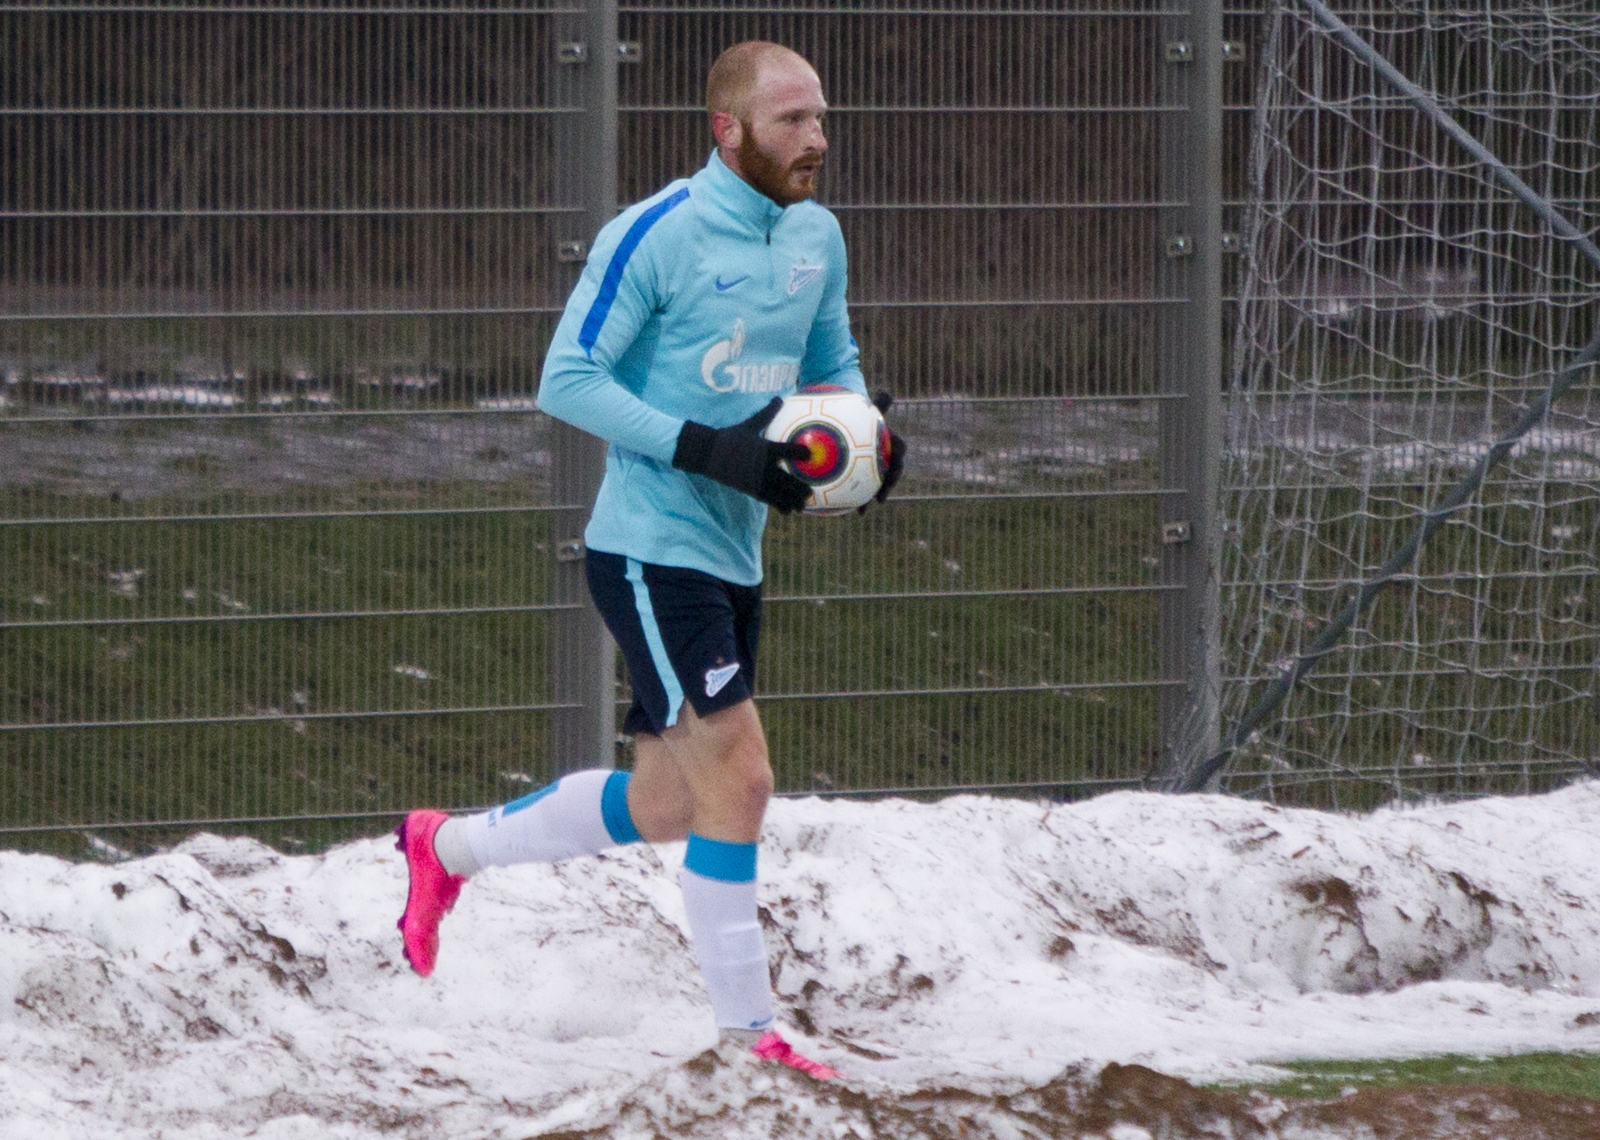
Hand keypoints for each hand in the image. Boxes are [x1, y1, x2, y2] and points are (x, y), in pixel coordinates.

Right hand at [672, 397, 812, 512]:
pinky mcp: (749, 488)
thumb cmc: (729, 437)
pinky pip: (767, 500)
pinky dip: (779, 505)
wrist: (707, 453)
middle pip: (786, 479)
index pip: (785, 451)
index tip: (810, 456)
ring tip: (803, 506)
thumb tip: (779, 398)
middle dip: (799, 487)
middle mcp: (762, 466)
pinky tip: (788, 511)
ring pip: (778, 493)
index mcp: (764, 449)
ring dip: (792, 500)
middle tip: (811, 492)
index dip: (799, 453)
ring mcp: (755, 479)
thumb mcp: (749, 424)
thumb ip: (766, 414)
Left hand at [860, 390, 906, 513]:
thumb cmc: (866, 417)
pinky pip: (861, 490)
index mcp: (891, 443)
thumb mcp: (871, 409)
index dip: (898, 459)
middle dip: (888, 486)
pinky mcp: (865, 478)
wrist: (860, 428)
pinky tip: (839, 510)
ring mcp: (877, 470)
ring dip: (869, 499)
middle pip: (891, 474)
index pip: (900, 450)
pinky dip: (853, 500)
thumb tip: (887, 392)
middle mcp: (887, 458)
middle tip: (882, 495)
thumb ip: (879, 403)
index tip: (894, 464)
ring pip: (876, 486)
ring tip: (862, 510)